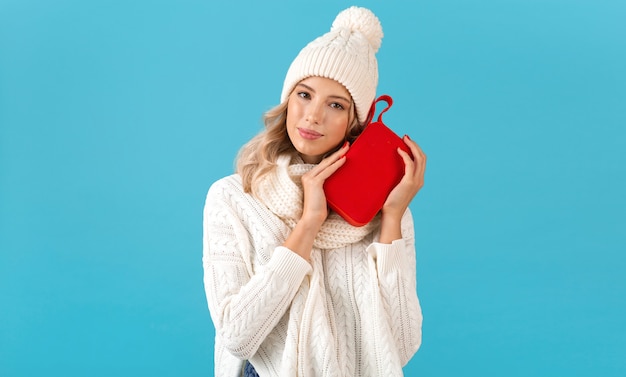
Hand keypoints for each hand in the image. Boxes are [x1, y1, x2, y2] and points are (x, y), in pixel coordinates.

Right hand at [284, 142, 348, 260]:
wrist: (312, 219)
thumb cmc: (320, 210)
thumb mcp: (326, 194)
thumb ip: (330, 186)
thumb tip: (342, 182)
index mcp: (310, 177)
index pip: (324, 164)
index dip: (334, 157)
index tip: (343, 151)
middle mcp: (308, 175)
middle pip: (326, 161)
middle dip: (337, 152)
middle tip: (348, 144)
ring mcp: (310, 178)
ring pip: (327, 163)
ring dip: (338, 155)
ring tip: (348, 148)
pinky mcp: (314, 182)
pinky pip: (328, 171)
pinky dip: (336, 165)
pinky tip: (344, 159)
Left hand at [382, 135, 426, 218]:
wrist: (392, 214)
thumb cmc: (391, 202)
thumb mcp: (397, 188)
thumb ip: (397, 179)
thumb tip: (389, 169)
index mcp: (418, 180)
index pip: (422, 161)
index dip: (416, 150)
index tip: (407, 142)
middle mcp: (420, 179)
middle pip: (422, 157)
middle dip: (415, 145)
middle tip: (406, 137)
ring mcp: (416, 181)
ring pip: (419, 158)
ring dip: (412, 146)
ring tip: (404, 139)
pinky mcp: (409, 182)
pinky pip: (409, 164)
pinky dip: (405, 155)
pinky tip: (398, 150)